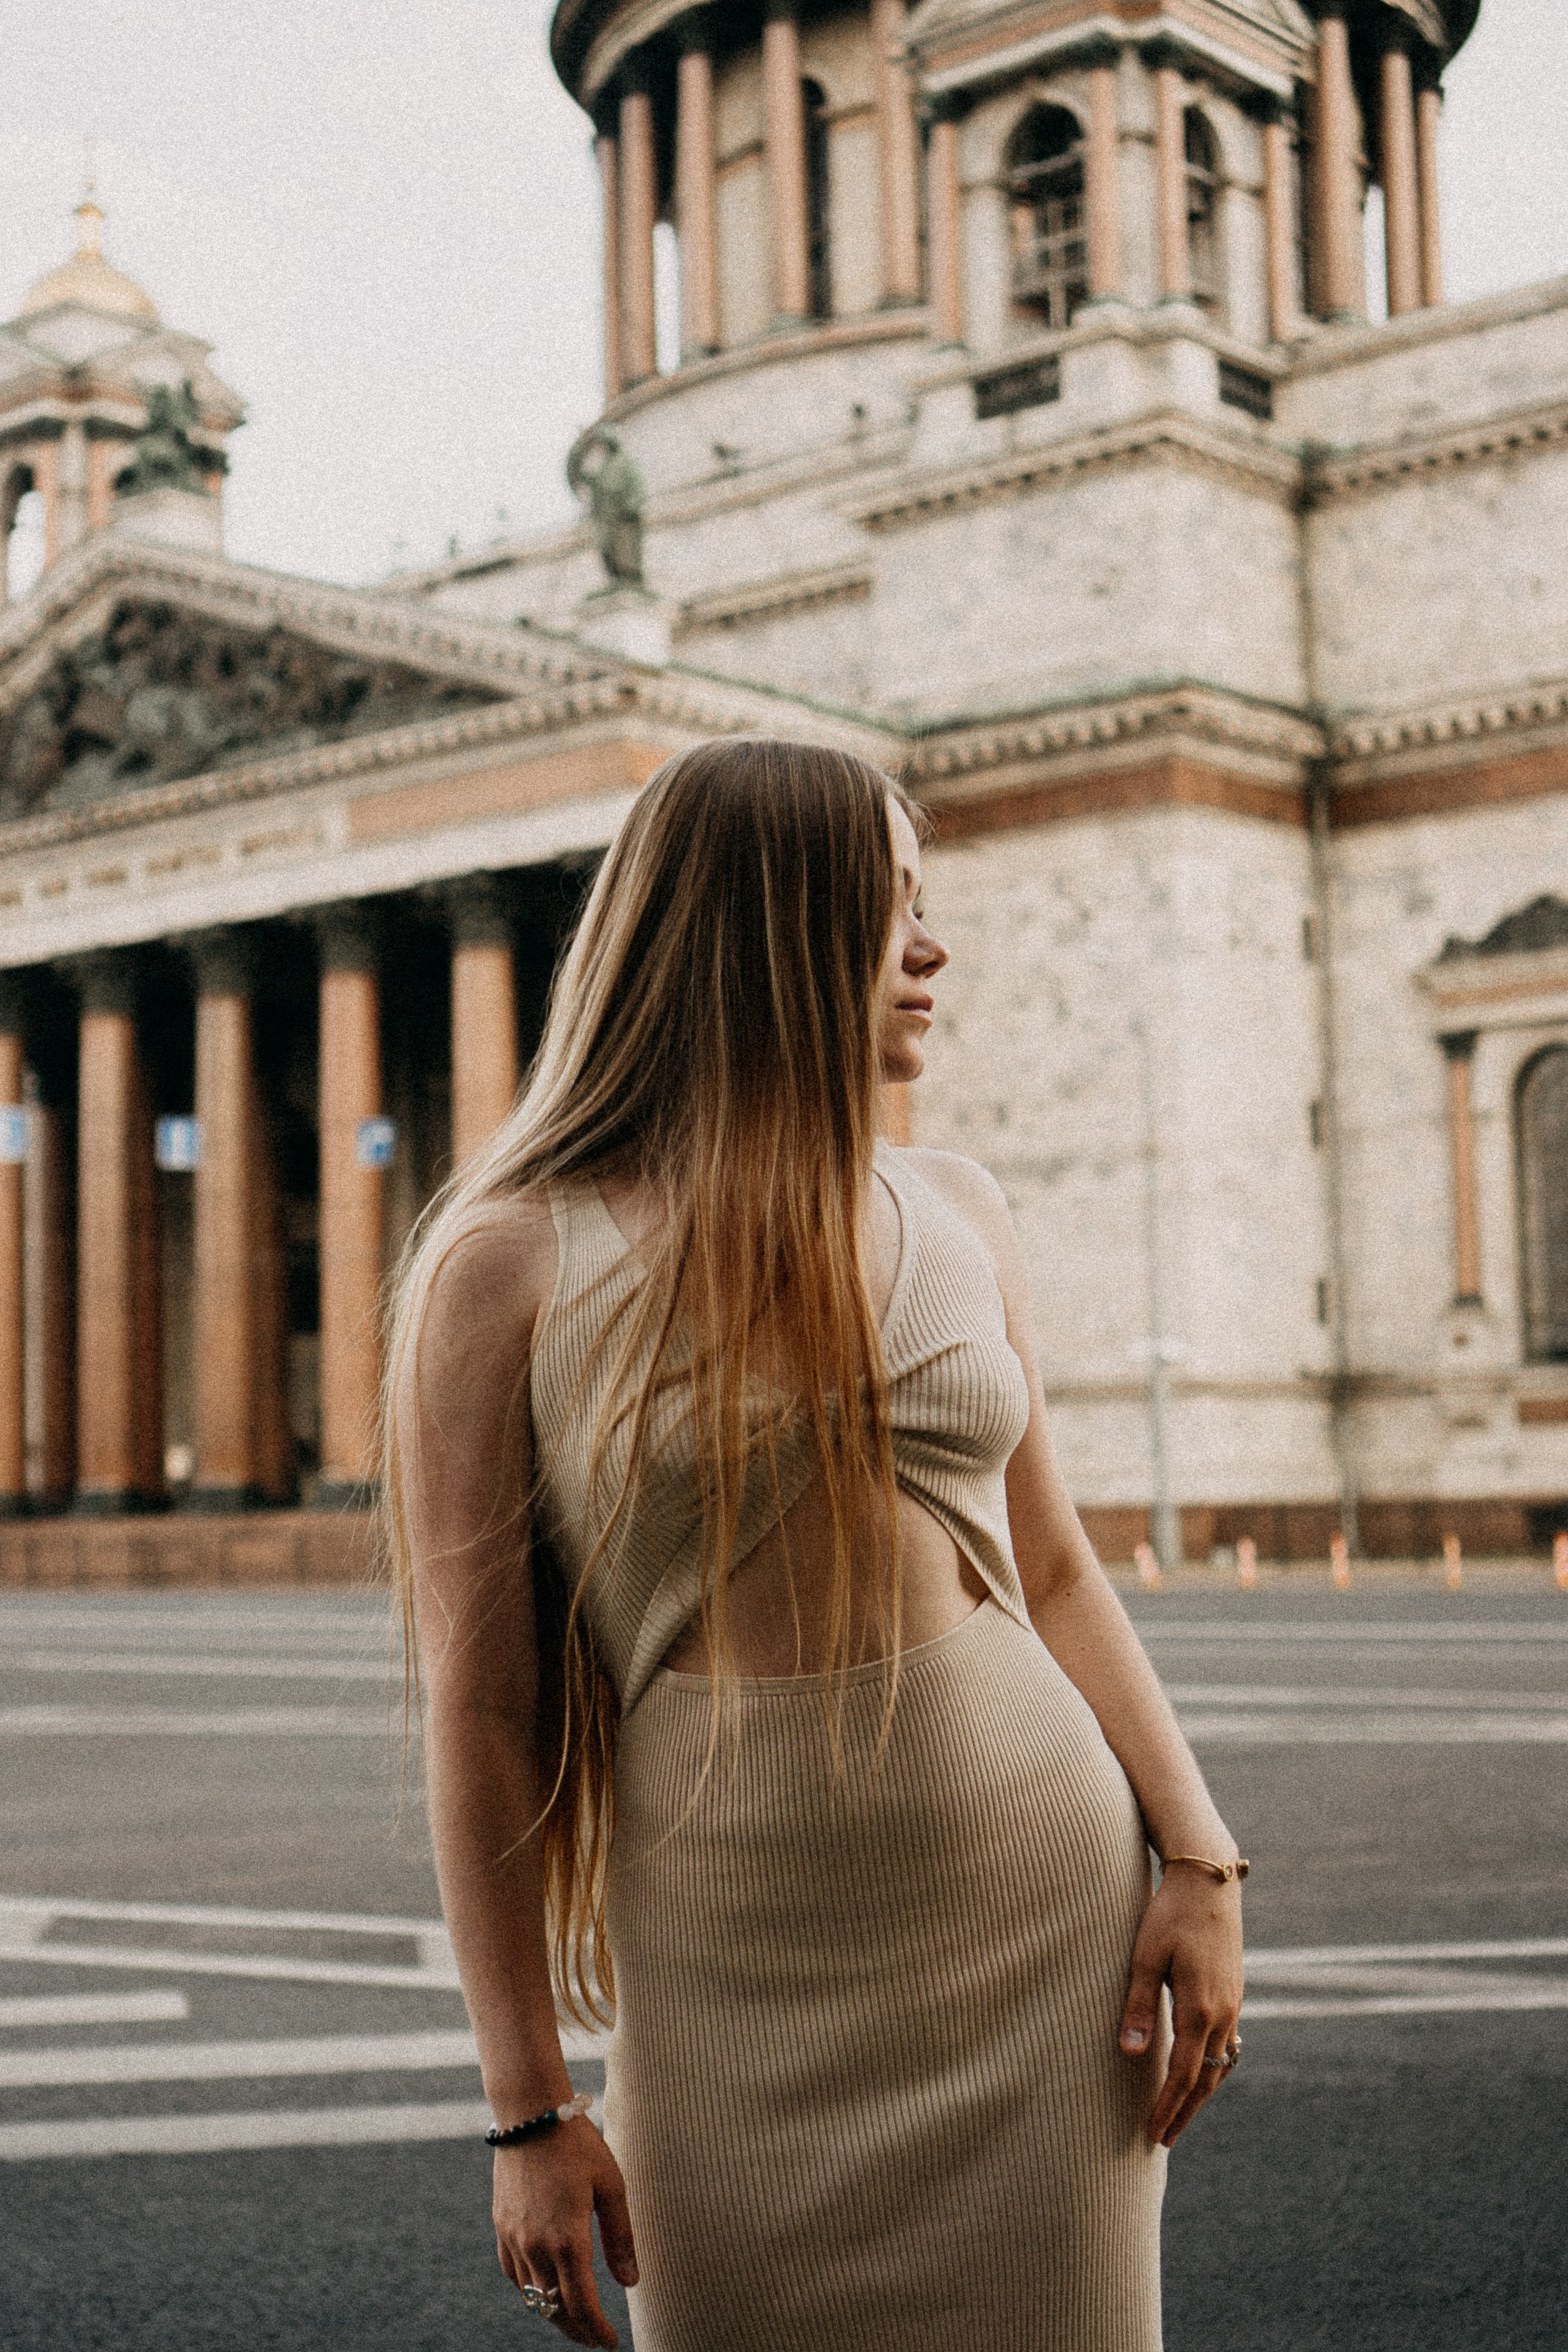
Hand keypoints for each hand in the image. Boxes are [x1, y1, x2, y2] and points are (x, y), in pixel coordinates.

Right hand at [493, 2118, 638, 2346]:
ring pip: (532, 2296)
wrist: (530, 2113)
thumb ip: (620, 2237)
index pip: (582, 2305)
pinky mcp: (501, 2227)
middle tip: (595, 2339)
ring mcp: (514, 2238)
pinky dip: (530, 2291)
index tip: (610, 2343)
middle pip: (555, 2309)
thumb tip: (630, 2283)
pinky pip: (514, 2274)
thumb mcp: (611, 2186)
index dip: (597, 2331)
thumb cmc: (577, 2144)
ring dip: (553, 2314)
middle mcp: (536, 2246)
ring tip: (575, 2320)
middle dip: (577, 2330)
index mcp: (567, 2239)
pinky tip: (543, 2290)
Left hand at [1118, 1863, 1243, 2148]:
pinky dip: (1212, 2068)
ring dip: (1200, 2094)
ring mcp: (1233, 2004)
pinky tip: (1199, 2073)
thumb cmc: (1170, 1914)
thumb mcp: (1146, 1955)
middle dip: (1185, 2112)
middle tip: (1165, 2141)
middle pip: (1207, 2079)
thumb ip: (1137, 2006)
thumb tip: (1130, 2054)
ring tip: (1180, 2116)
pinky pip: (1226, 2045)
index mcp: (1200, 2008)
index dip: (1168, 2107)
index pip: (1184, 2075)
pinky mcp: (1234, 1994)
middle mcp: (1223, 2013)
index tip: (1153, 2134)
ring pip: (1220, 2064)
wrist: (1209, 1881)